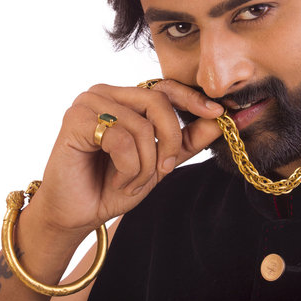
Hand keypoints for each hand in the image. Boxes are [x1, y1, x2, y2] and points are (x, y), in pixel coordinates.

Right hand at [28, 80, 223, 237]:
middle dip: (171, 140)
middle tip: (164, 169)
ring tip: (131, 181)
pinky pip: (122, 140)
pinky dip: (128, 168)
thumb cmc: (113, 185)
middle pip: (158, 102)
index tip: (220, 114)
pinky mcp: (76, 119)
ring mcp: (89, 103)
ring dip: (145, 164)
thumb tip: (224, 120)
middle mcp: (107, 93)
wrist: (77, 213)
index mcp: (126, 98)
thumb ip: (188, 140)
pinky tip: (117, 179)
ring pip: (142, 126)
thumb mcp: (160, 162)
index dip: (193, 100)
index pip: (165, 87)